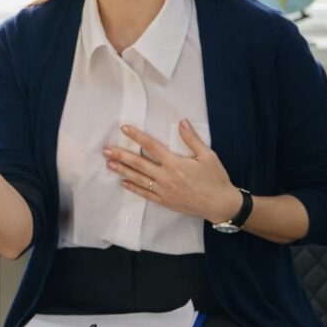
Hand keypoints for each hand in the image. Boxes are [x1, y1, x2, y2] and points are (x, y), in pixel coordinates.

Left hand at [101, 120, 241, 223]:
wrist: (220, 204)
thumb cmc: (215, 179)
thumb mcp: (208, 156)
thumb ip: (192, 139)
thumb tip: (182, 122)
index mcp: (175, 163)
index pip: (151, 146)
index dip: (137, 136)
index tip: (124, 129)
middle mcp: (165, 176)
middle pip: (139, 163)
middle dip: (121, 155)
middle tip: (106, 150)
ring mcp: (163, 190)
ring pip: (138, 178)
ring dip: (122, 170)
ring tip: (109, 164)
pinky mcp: (164, 201)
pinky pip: (145, 194)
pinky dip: (133, 188)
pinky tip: (123, 182)